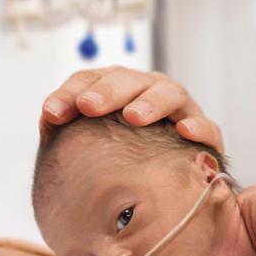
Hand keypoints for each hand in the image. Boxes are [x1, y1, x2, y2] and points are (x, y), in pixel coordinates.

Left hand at [39, 66, 223, 152]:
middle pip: (130, 80)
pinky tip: (184, 132)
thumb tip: (49, 119)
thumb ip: (70, 129)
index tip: (51, 113)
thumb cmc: (124, 153)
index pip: (91, 80)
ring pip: (170, 94)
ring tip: (134, 116)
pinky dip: (198, 125)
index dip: (70, 93)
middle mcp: (149, 90)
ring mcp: (180, 109)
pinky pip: (206, 126)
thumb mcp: (93, 140)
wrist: (168, 175)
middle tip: (89, 106)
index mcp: (119, 89)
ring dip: (151, 102)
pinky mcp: (205, 134)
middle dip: (108, 91)